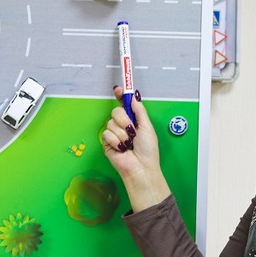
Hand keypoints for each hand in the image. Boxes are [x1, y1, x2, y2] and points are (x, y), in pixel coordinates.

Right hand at [102, 86, 170, 211]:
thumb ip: (139, 111)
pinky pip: (107, 134)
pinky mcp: (107, 143)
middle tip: (132, 130)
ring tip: (129, 143)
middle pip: (116, 111)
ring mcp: (114, 134)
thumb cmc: (148, 151)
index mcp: (133, 121)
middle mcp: (123, 126)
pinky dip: (116, 142)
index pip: (124, 105)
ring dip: (122, 134)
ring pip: (111, 123)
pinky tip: (122, 149)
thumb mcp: (147, 127)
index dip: (120, 96)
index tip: (119, 89)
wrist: (141, 167)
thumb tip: (134, 96)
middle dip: (124, 120)